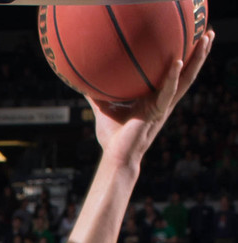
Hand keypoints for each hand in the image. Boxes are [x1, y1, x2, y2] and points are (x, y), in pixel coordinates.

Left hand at [88, 31, 212, 166]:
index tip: (190, 41)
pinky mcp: (157, 113)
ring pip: (186, 80)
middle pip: (186, 73)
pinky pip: (168, 92)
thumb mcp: (104, 110)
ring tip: (207, 40)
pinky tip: (177, 62)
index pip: (172, 75)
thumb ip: (97, 96)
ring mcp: (163, 106)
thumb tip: (84, 83)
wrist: (116, 157)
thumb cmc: (113, 138)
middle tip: (209, 34)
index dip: (183, 59)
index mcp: (154, 99)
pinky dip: (172, 77)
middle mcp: (163, 101)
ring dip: (197, 60)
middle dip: (198, 55)